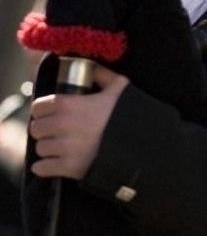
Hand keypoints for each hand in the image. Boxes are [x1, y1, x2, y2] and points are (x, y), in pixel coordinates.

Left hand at [29, 65, 128, 179]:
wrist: (142, 140)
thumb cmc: (128, 112)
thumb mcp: (119, 86)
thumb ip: (102, 74)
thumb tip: (91, 67)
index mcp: (69, 103)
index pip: (38, 107)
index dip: (45, 110)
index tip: (53, 114)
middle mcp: (63, 124)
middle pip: (36, 128)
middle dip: (46, 130)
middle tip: (58, 131)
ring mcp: (66, 147)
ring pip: (40, 149)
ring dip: (49, 148)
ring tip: (62, 147)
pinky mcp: (69, 167)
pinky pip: (42, 168)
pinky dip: (47, 167)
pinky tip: (57, 162)